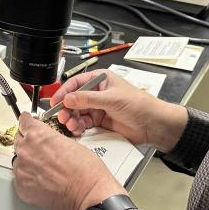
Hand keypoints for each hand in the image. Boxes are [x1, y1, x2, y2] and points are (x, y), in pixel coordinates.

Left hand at [12, 113, 124, 209]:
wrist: (88, 193)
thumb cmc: (85, 169)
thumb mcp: (69, 142)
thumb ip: (50, 139)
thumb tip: (45, 142)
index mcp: (37, 134)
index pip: (23, 122)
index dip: (28, 124)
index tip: (28, 125)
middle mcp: (26, 150)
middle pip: (19, 141)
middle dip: (29, 144)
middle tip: (42, 152)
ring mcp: (22, 169)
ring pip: (19, 161)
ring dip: (28, 163)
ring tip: (45, 170)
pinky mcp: (21, 187)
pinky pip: (20, 179)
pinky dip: (29, 179)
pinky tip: (43, 182)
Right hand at [50, 69, 187, 150]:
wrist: (153, 124)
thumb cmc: (139, 105)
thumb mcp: (111, 99)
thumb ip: (88, 99)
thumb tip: (68, 98)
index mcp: (100, 79)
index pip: (76, 83)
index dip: (64, 92)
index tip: (55, 101)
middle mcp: (97, 93)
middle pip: (74, 99)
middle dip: (66, 108)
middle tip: (62, 116)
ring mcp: (98, 108)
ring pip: (77, 113)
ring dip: (71, 119)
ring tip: (71, 125)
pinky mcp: (100, 122)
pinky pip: (83, 123)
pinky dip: (78, 127)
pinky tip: (78, 130)